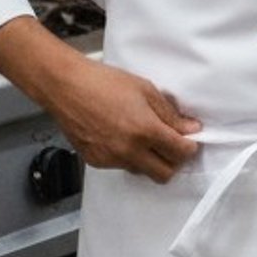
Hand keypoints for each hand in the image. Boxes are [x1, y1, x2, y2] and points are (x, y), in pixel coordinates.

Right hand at [46, 59, 201, 184]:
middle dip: (173, 162)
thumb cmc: (104, 83)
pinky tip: (123, 137)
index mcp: (145, 130)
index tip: (190, 141)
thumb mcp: (145, 90)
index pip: (179, 152)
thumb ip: (169, 114)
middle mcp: (128, 150)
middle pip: (163, 174)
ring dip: (150, 160)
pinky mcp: (95, 162)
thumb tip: (190, 128)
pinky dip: (128, 157)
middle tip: (172, 145)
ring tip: (144, 137)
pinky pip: (120, 166)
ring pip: (142, 171)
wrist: (67, 87)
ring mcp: (110, 159)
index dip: (189, 148)